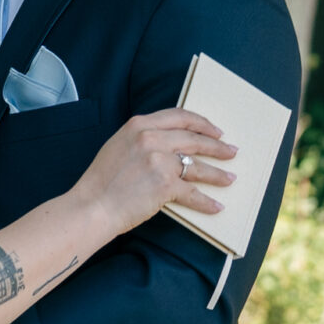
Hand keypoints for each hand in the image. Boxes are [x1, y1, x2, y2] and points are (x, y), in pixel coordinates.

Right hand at [79, 108, 236, 231]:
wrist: (92, 206)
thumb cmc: (101, 182)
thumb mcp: (118, 146)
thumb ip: (142, 139)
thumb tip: (169, 145)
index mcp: (139, 125)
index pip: (179, 116)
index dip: (201, 123)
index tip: (214, 130)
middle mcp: (151, 139)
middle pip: (194, 138)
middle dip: (216, 146)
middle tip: (230, 151)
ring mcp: (160, 161)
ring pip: (198, 165)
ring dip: (218, 173)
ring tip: (230, 178)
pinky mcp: (165, 185)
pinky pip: (193, 193)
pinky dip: (206, 202)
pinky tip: (215, 205)